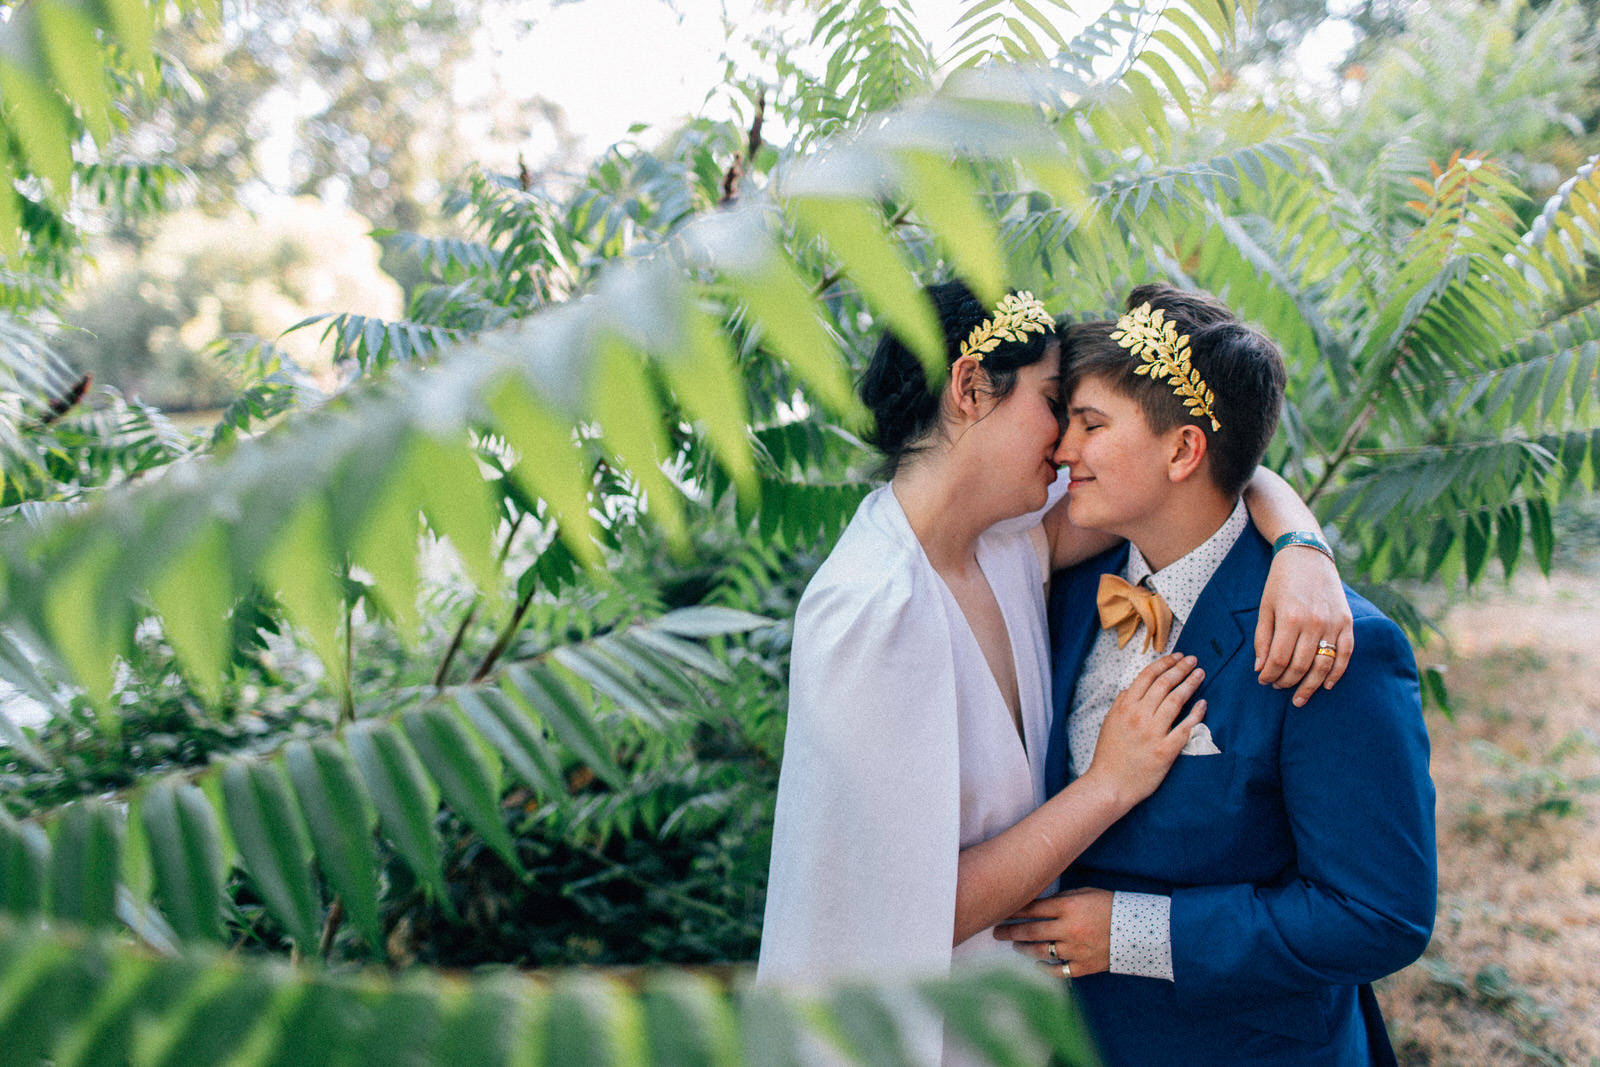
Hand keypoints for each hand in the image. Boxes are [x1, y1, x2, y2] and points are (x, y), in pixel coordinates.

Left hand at [992, 888, 1112, 978]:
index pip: (1034, 909)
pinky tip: (1037, 966)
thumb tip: (1038, 902)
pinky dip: (1045, 969)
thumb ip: (1062, 899)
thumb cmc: (1111, 905)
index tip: (1001, 912)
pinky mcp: (1083, 966)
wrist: (1139, 930)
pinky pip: (1058, 970)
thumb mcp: (1086, 893)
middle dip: (1011, 931)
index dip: (1015, 911)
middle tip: (996, 932)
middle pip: (1031, 931)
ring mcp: (1075, 949)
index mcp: (1069, 907)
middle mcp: (1068, 929)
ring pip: (1041, 951)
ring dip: (1024, 949)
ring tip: (1015, 946)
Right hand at [1082, 654, 1205, 807]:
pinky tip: (1203, 704)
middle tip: (1193, 660)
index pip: (1147, 676)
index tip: (1176, 656)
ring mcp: (1153, 733)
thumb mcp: (1109, 722)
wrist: (1110, 785)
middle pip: (1165, 684)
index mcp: (1125, 707)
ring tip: (1200, 674)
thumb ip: (1121, 702)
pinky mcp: (1166, 751)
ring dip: (1191, 684)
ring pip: (1176, 701)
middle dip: (1181, 668)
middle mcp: (1139, 716)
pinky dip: (1196, 714)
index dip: (1164, 663)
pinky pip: (1185, 728)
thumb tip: (1133, 687)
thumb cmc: (1109, 755)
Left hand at [1255, 546, 1352, 705]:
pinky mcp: (1347, 622)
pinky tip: (1326, 685)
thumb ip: (1263, 639)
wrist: (1308, 555)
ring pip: (1324, 665)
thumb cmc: (1281, 581)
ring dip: (1310, 685)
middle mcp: (1314, 623)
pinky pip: (1346, 654)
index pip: (1279, 660)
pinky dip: (1338, 673)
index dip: (1270, 675)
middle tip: (1278, 687)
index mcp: (1290, 618)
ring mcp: (1334, 623)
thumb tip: (1261, 669)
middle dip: (1287, 682)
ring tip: (1299, 697)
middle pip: (1301, 666)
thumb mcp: (1265, 607)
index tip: (1263, 681)